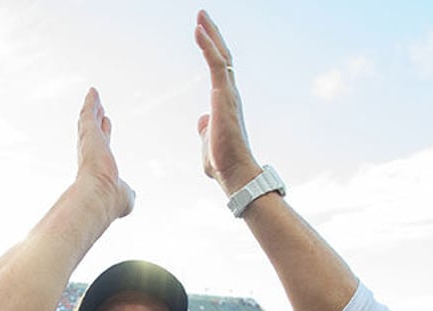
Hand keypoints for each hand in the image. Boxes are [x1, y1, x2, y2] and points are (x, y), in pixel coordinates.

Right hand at [75, 87, 134, 222]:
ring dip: (92, 108)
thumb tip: (131, 194)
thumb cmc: (111, 201)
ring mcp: (89, 143)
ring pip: (89, 121)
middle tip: (99, 109)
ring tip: (95, 96)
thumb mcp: (125, 197)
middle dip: (96, 121)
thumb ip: (128, 193)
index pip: (101, 150)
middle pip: (93, 133)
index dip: (104, 137)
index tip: (106, 127)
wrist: (100, 196)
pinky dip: (91, 102)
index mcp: (98, 169)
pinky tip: (93, 91)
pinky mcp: (89, 132)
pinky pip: (89, 113)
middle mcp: (91, 155)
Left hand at [194, 10, 259, 194]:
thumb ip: (205, 129)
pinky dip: (207, 45)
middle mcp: (230, 94)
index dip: (211, 51)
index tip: (202, 34)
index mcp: (225, 102)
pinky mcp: (224, 96)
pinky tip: (198, 30)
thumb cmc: (222, 163)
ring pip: (220, 56)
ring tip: (200, 15)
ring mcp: (228, 94)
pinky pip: (215, 64)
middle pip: (222, 56)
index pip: (219, 70)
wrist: (234, 173)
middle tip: (202, 16)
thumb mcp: (207, 141)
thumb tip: (202, 120)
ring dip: (210, 34)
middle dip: (213, 35)